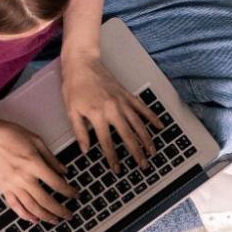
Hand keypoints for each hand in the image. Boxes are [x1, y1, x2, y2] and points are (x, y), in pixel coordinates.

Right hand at [0, 113, 74, 223]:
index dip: (68, 191)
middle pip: (46, 200)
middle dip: (60, 210)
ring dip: (45, 217)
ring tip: (55, 221)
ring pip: (32, 207)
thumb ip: (51, 158)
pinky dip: (26, 215)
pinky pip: (16, 206)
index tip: (75, 195)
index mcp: (33, 163)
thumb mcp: (36, 140)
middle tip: (69, 215)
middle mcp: (23, 177)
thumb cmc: (10, 135)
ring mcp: (12, 185)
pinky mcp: (4, 188)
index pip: (56, 183)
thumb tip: (64, 171)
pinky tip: (34, 219)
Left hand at [60, 53, 155, 172]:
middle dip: (136, 153)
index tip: (117, 169)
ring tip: (152, 152)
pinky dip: (152, 117)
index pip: (107, 142)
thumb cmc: (74, 86)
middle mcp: (113, 109)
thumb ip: (79, 132)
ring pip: (139, 124)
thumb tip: (85, 150)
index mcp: (97, 115)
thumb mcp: (71, 110)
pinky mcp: (127, 94)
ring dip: (147, 139)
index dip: (112, 158)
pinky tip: (160, 126)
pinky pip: (143, 108)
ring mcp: (123, 101)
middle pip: (128, 136)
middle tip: (143, 165)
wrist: (83, 62)